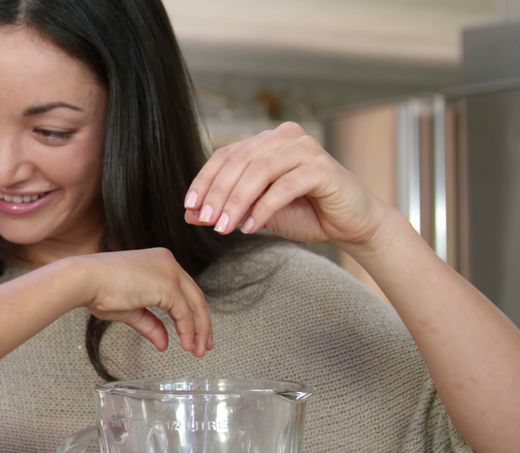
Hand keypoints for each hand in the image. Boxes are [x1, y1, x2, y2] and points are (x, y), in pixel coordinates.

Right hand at [69, 248, 211, 356]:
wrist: (85, 280)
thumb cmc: (98, 289)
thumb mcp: (131, 310)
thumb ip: (150, 324)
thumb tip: (164, 343)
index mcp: (159, 262)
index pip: (185, 290)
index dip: (193, 314)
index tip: (195, 334)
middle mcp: (168, 263)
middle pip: (196, 297)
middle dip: (202, 325)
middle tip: (204, 345)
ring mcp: (170, 272)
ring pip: (195, 305)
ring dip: (198, 331)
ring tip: (197, 350)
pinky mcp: (168, 285)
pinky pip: (184, 312)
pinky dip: (187, 330)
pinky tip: (185, 344)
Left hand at [183, 122, 388, 248]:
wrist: (350, 225)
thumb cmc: (305, 213)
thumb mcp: (256, 211)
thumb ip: (227, 208)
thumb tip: (190, 214)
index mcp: (267, 141)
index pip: (226, 155)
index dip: (205, 180)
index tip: (189, 206)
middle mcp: (285, 137)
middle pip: (239, 161)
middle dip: (217, 193)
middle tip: (204, 219)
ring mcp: (305, 149)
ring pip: (259, 171)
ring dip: (236, 201)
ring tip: (223, 227)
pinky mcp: (322, 168)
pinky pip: (284, 186)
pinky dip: (263, 208)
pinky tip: (250, 227)